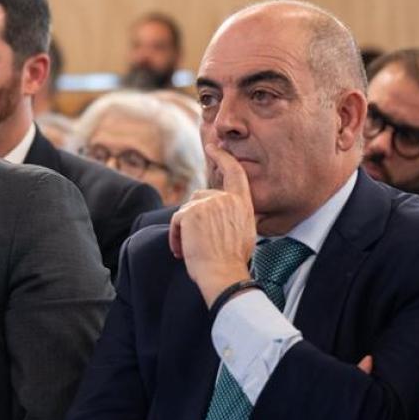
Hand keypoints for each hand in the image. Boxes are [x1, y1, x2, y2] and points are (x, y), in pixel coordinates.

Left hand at [170, 142, 256, 304]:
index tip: (212, 145)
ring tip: (188, 249)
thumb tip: (218, 209)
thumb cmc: (232, 261)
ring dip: (183, 229)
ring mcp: (209, 204)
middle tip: (194, 242)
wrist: (223, 274)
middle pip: (200, 196)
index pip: (235, 173)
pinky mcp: (192, 212)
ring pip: (186, 209)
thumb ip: (232, 214)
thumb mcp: (243, 232)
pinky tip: (180, 250)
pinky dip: (175, 236)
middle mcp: (227, 199)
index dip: (223, 157)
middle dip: (193, 217)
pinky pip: (176, 219)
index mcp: (243, 203)